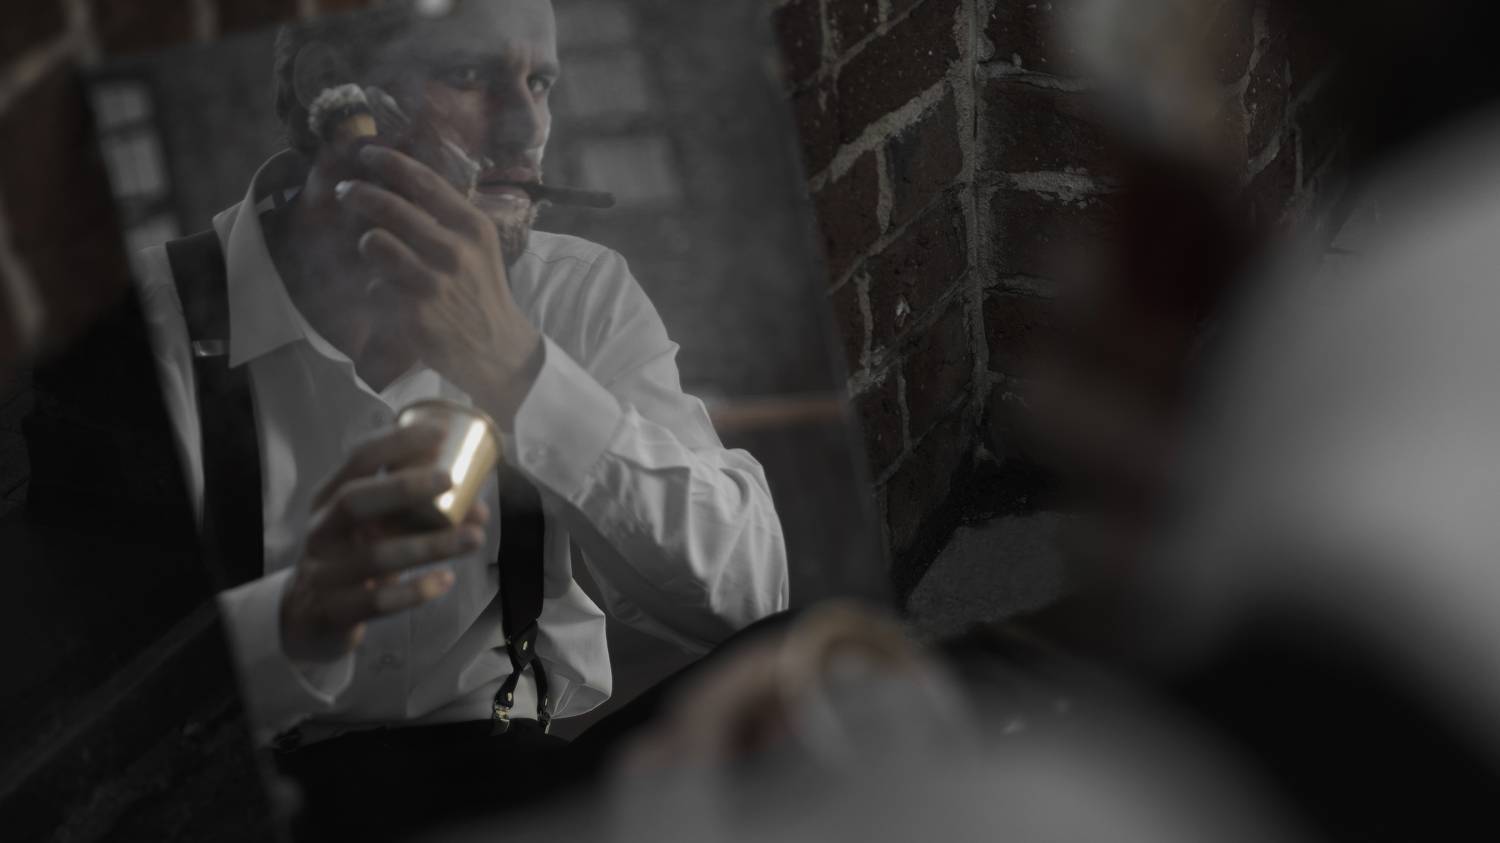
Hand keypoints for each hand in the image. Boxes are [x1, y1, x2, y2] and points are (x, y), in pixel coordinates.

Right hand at [280, 423, 489, 663]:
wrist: (307, 617)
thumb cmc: (353, 557)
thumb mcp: (373, 527)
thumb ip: (417, 513)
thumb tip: (478, 508)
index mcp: (330, 498)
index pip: (357, 460)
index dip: (397, 443)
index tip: (441, 432)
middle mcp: (321, 531)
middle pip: (353, 500)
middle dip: (403, 486)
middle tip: (451, 478)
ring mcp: (322, 572)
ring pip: (375, 556)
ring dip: (430, 545)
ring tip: (474, 537)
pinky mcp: (333, 611)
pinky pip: (376, 601)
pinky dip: (415, 590)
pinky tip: (446, 581)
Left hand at [337, 144, 542, 426]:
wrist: (498, 349)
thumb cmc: (482, 292)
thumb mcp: (480, 248)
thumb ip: (448, 218)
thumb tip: (401, 184)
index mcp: (473, 228)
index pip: (425, 182)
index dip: (390, 162)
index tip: (368, 153)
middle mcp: (454, 251)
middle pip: (389, 207)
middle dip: (359, 193)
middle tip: (345, 191)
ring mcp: (433, 283)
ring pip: (374, 242)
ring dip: (369, 244)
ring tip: (378, 252)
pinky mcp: (413, 313)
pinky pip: (375, 285)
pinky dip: (379, 288)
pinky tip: (396, 298)